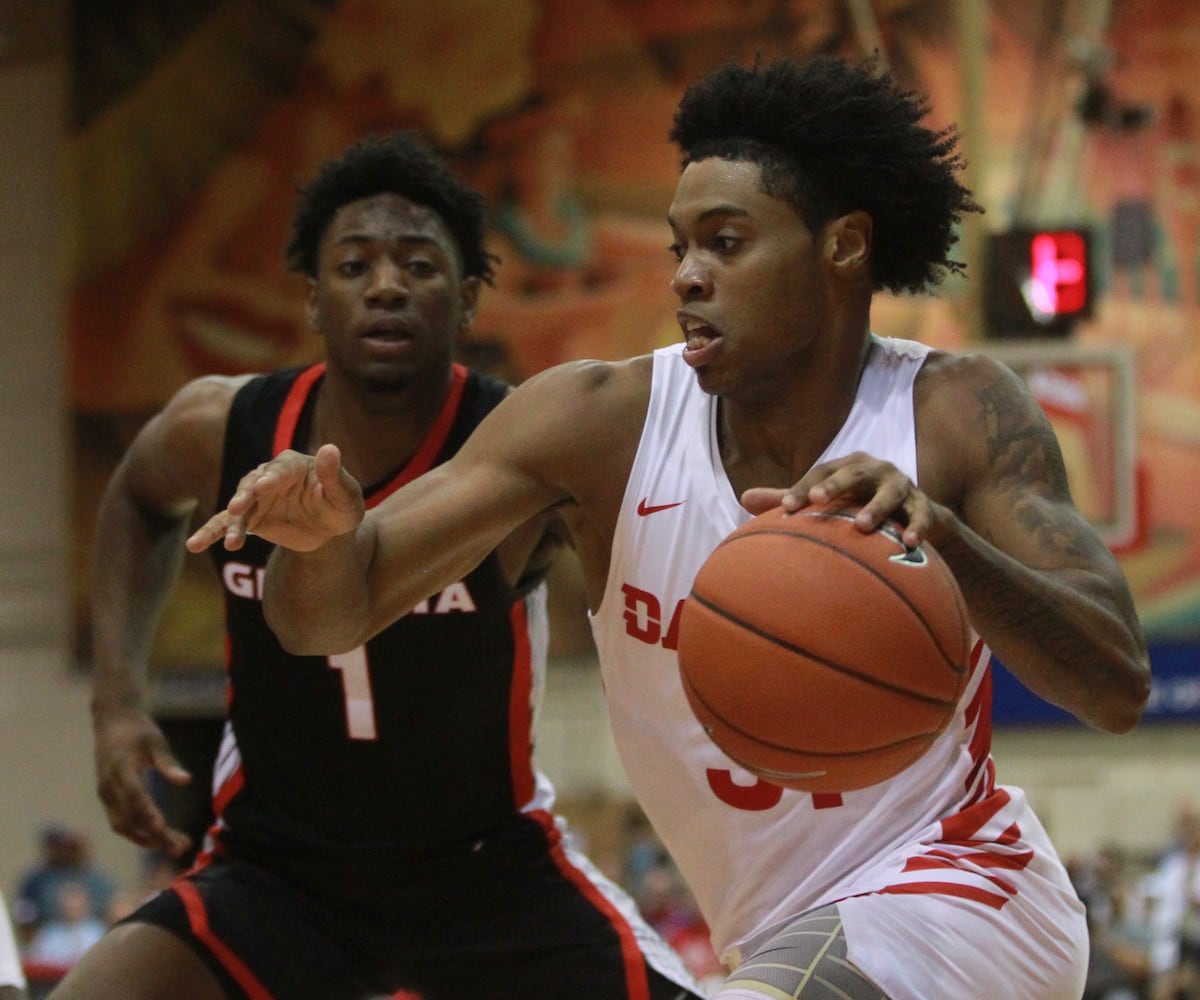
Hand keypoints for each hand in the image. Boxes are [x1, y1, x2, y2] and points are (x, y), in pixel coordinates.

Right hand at [94, 708, 192, 856]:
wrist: (111, 722)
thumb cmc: (138, 730)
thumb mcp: (156, 742)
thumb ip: (168, 763)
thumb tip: (186, 781)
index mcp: (121, 768)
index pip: (134, 796)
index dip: (147, 814)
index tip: (163, 829)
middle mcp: (109, 786)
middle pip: (129, 818)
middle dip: (154, 836)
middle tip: (181, 847)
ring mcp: (105, 794)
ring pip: (123, 826)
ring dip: (147, 839)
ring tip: (175, 845)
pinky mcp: (107, 799)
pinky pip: (120, 822)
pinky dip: (139, 833)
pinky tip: (161, 836)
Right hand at [185, 444, 364, 552]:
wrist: (330, 529)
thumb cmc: (341, 506)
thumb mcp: (346, 495)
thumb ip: (335, 475)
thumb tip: (330, 448)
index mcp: (293, 465)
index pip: (279, 470)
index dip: (271, 478)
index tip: (262, 487)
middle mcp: (269, 477)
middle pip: (252, 484)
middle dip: (245, 495)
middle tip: (238, 507)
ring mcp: (256, 498)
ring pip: (238, 507)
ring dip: (232, 522)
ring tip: (232, 542)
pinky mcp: (249, 518)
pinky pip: (225, 524)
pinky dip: (210, 533)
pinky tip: (193, 545)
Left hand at [741, 450, 938, 547]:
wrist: (911, 511)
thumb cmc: (857, 503)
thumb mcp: (826, 499)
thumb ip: (790, 498)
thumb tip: (743, 497)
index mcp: (847, 466)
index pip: (821, 472)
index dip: (803, 488)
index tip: (786, 509)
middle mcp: (874, 469)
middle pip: (853, 473)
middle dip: (836, 485)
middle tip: (817, 500)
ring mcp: (901, 485)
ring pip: (889, 493)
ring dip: (876, 508)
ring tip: (862, 526)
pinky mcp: (923, 504)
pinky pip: (922, 515)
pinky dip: (918, 527)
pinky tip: (910, 543)